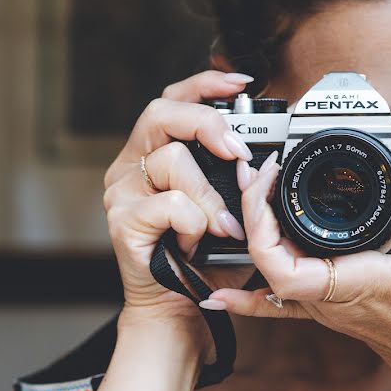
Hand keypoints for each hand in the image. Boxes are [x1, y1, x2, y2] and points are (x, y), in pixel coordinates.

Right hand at [103, 71, 257, 356]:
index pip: (174, 100)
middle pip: (162, 113)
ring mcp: (122, 191)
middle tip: (238, 152)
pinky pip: (169, 204)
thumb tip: (268, 148)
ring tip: (225, 226)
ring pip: (172, 161)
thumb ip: (237, 174)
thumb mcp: (229, 205)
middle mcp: (133, 165)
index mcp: (155, 153)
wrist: (180, 306)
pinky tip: (197, 241)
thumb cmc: (206, 256)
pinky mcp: (122, 220)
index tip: (242, 83)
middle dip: (207, 124)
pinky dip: (195, 222)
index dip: (205, 84)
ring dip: (211, 195)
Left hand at [202, 141, 390, 390]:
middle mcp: (330, 300)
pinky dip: (248, 297)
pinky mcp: (332, 309)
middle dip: (253, 210)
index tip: (269, 180)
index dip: (260, 219)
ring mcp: (327, 307)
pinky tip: (223, 294)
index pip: (280, 263)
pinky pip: (281, 303)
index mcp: (354, 283)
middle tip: (262, 171)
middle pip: (265, 260)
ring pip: (270, 274)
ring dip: (255, 232)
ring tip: (256, 192)